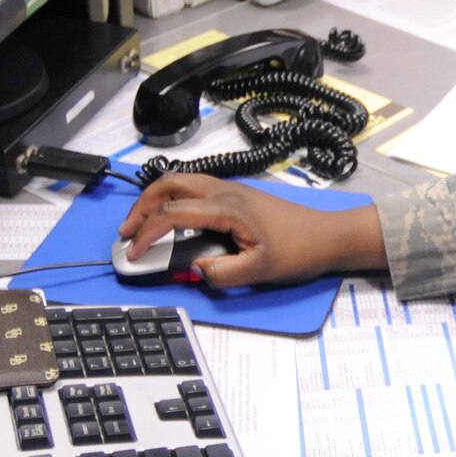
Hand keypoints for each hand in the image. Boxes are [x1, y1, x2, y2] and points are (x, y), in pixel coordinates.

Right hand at [116, 172, 386, 287]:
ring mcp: (231, 190)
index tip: (134, 254)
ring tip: (142, 225)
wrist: (329, 236)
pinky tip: (171, 220)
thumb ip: (223, 274)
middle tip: (127, 233)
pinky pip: (194, 189)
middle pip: (169, 185)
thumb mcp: (260, 271)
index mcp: (227, 207)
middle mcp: (225, 191)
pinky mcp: (237, 196)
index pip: (172, 214)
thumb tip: (195, 270)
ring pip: (181, 182)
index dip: (146, 234)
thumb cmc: (301, 251)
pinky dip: (173, 199)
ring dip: (156, 200)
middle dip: (141, 207)